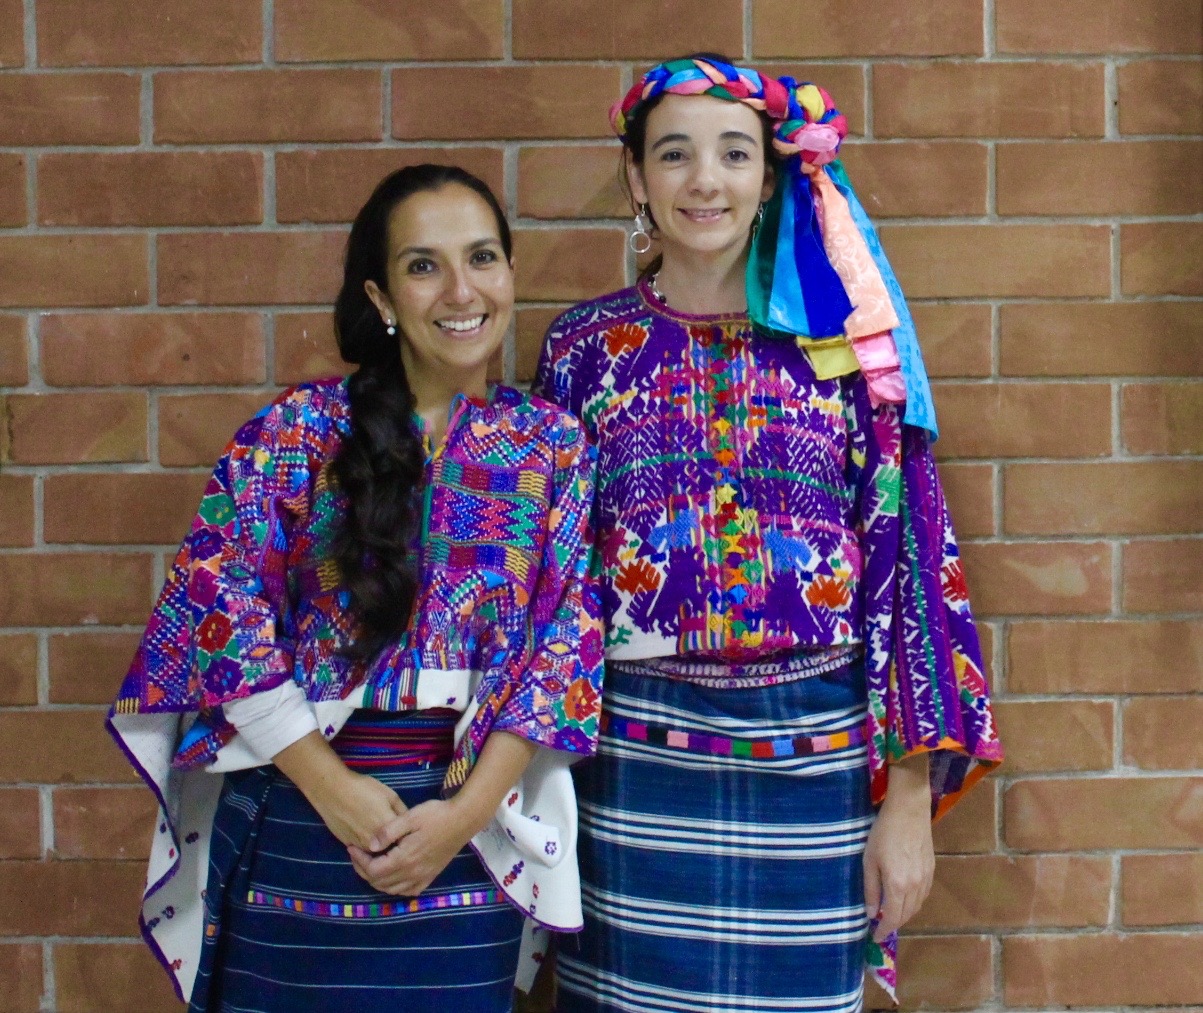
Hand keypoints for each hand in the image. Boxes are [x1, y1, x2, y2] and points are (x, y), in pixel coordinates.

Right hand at [271, 731, 406, 850]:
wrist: (331, 790)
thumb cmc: (363, 788)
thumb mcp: (390, 795)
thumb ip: (402, 812)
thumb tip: (410, 825)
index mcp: (388, 829)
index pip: (406, 841)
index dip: (410, 838)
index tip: (412, 833)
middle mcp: (375, 843)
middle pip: (392, 850)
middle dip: (397, 844)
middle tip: (399, 834)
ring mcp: (361, 846)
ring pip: (378, 852)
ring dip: (382, 846)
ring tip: (382, 832)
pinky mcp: (349, 846)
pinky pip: (364, 850)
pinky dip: (369, 844)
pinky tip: (368, 830)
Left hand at [347, 798, 475, 895]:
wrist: (463, 820)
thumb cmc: (436, 815)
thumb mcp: (410, 817)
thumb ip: (388, 831)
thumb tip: (370, 845)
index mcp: (405, 858)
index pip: (373, 870)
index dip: (359, 861)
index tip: (352, 847)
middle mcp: (413, 872)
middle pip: (380, 883)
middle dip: (364, 870)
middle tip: (358, 855)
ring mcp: (423, 876)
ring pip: (393, 890)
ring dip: (378, 881)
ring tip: (371, 864)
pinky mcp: (431, 876)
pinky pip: (409, 891)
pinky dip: (396, 888)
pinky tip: (394, 876)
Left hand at [862, 755, 934, 942]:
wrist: (909, 810)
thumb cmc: (883, 832)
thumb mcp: (869, 859)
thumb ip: (870, 888)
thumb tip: (870, 912)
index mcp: (898, 885)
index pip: (892, 918)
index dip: (884, 930)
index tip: (875, 937)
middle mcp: (915, 886)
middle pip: (906, 915)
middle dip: (893, 923)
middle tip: (880, 926)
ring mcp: (926, 878)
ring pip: (917, 906)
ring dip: (904, 914)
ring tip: (890, 913)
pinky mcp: (932, 869)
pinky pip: (924, 895)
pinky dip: (914, 902)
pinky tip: (905, 898)